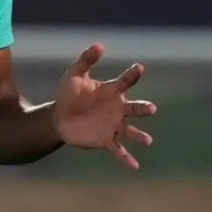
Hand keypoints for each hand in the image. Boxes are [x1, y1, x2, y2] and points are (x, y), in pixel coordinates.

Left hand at [54, 43, 156, 169]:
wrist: (59, 118)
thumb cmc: (69, 94)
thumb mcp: (74, 75)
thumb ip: (86, 60)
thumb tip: (100, 44)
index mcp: (112, 91)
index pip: (126, 81)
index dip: (133, 74)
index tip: (139, 68)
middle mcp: (118, 108)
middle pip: (135, 108)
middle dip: (143, 109)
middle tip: (151, 109)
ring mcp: (114, 125)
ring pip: (131, 131)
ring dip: (139, 136)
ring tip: (148, 141)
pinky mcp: (106, 140)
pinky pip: (118, 150)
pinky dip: (127, 158)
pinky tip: (135, 166)